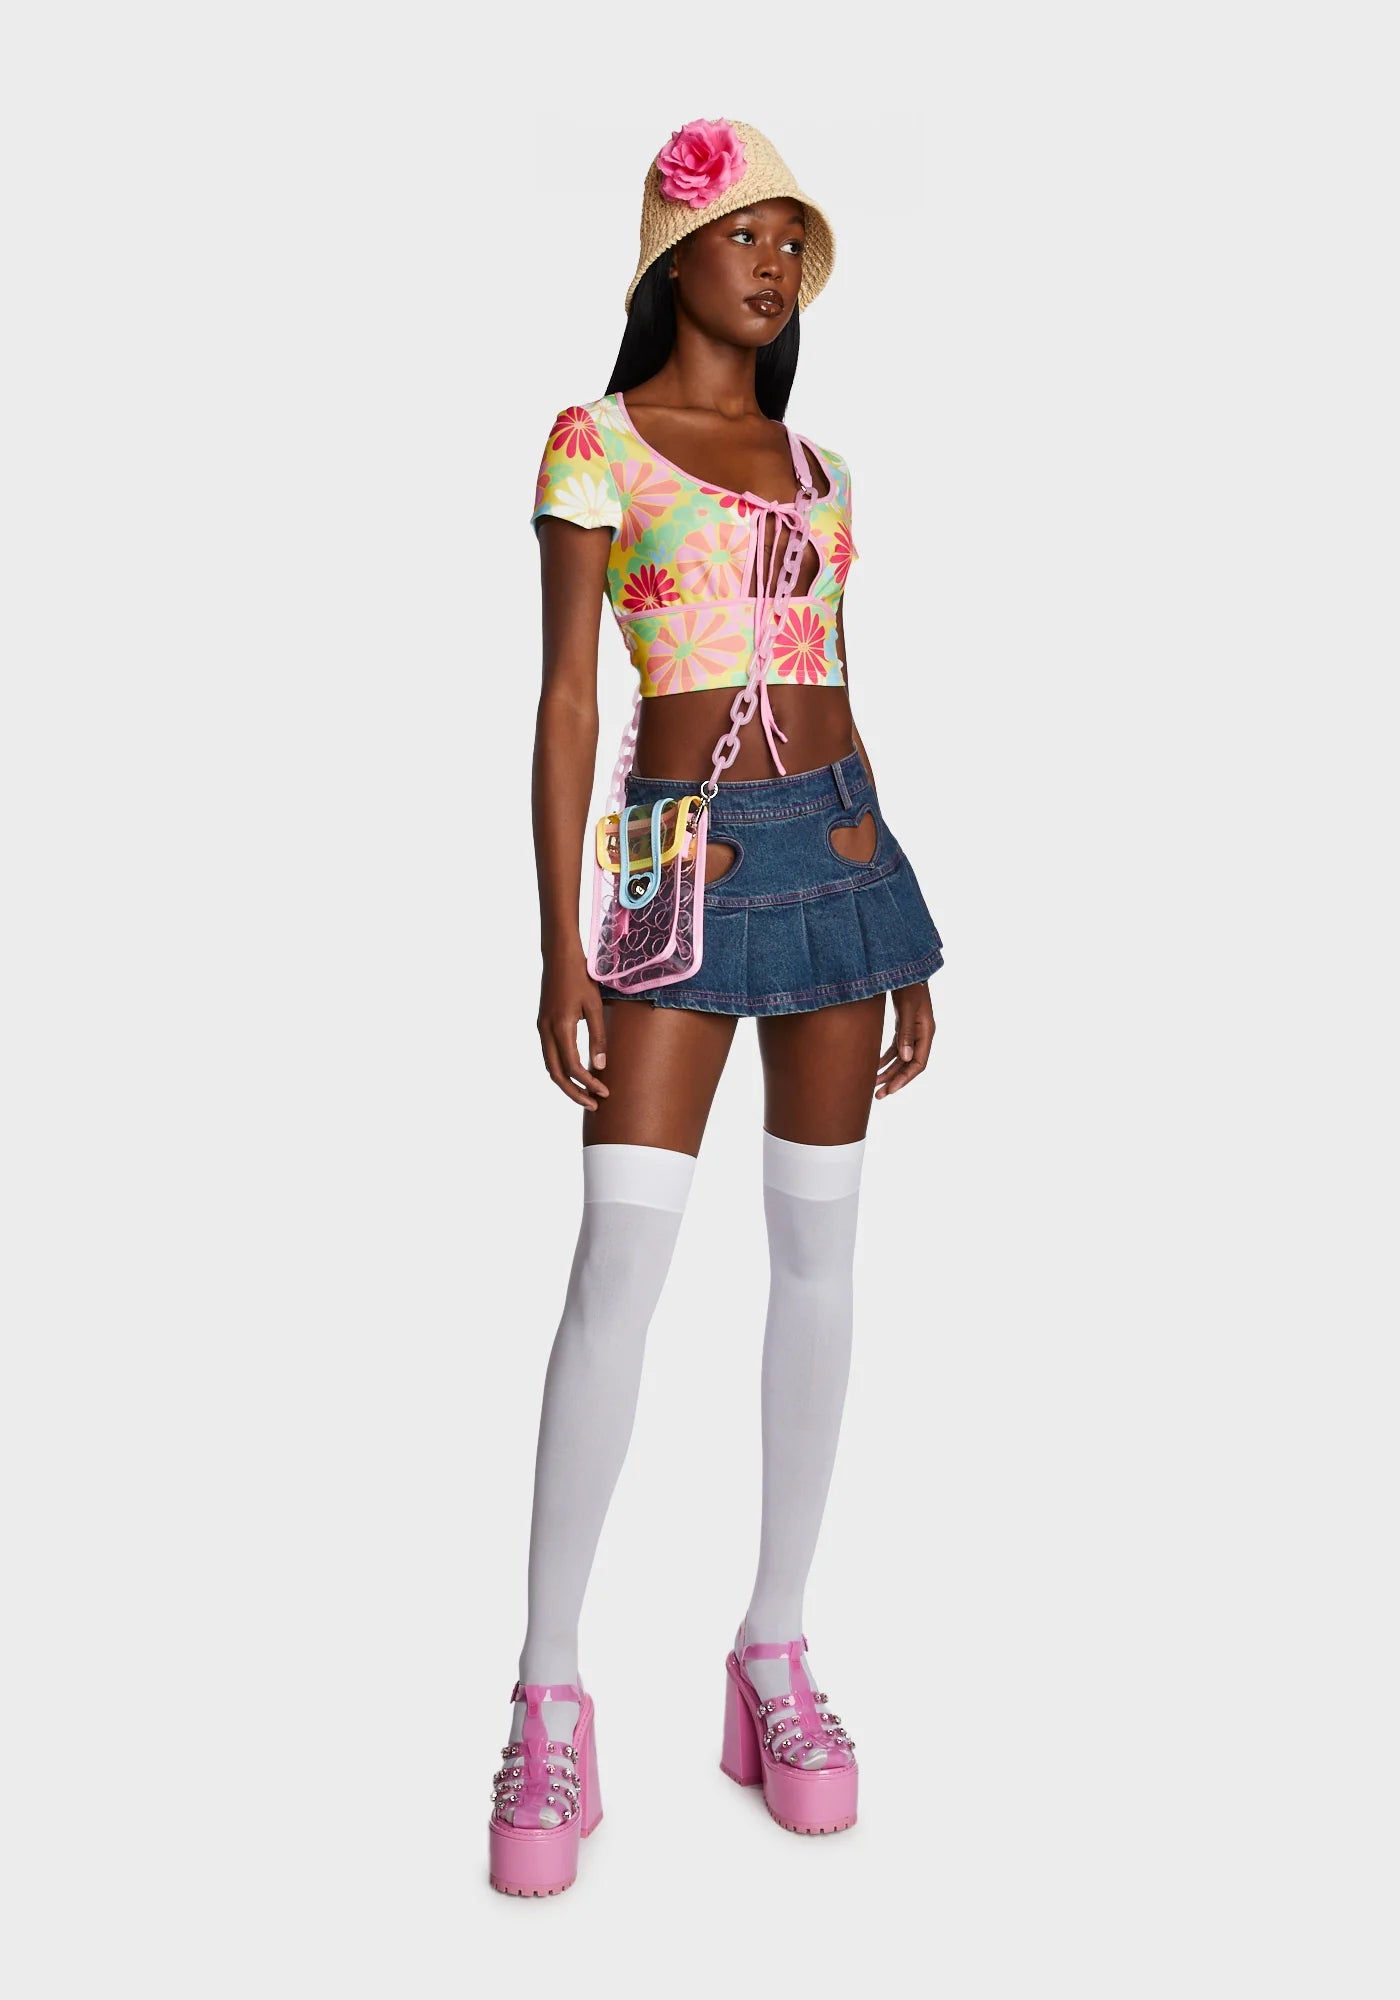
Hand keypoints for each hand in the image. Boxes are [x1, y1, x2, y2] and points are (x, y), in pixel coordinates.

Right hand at [537, 950, 610, 1110]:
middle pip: (556, 1074)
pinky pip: (549, 1055)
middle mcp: (546, 1031)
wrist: (558, 956)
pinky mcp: (542, 1024)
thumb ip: (598, 1036)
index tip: (605, 1091)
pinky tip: (574, 1073)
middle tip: (593, 1105)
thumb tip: (601, 1066)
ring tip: (585, 1094)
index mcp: (560, 1027)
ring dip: (566, 1083)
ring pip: (550, 1066)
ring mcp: (541, 1028)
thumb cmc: (580, 977)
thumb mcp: (594, 1006)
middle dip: (574, 1092)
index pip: (573, 1067)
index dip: (589, 1083)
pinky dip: (560, 1070)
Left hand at [875, 982, 935, 1099]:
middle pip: (909, 1065)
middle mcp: (921, 1034)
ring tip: (873, 1085)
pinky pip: (895, 1049)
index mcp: (926, 1032)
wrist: (904, 967)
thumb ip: (906, 1032)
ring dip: (888, 1072)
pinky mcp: (902, 1026)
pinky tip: (874, 1066)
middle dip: (894, 1080)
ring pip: (901, 1059)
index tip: (890, 1090)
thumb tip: (905, 1058)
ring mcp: (912, 1031)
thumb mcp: (906, 1008)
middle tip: (878, 1095)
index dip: (905, 1079)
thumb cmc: (908, 985)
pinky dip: (885, 1058)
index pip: (919, 1063)